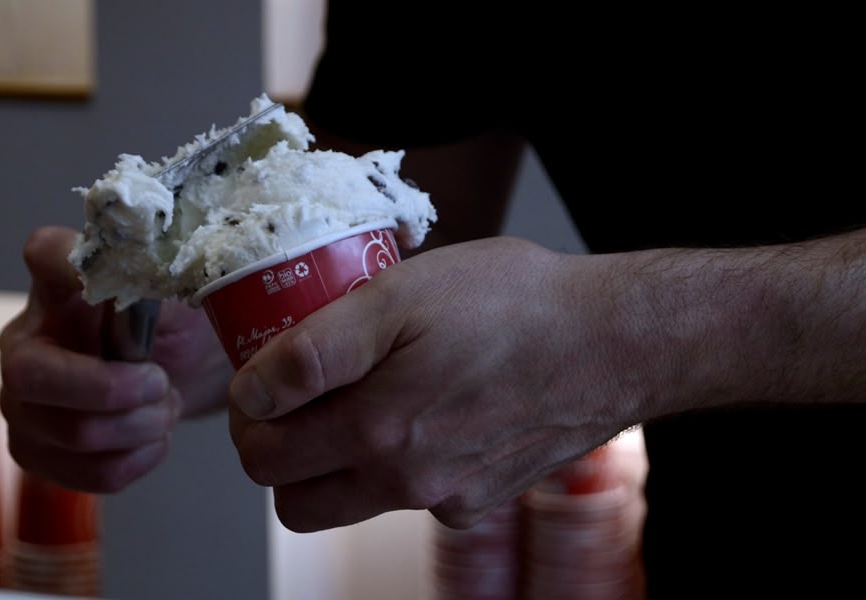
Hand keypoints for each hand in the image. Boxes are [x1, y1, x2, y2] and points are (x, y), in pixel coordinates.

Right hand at [0, 226, 232, 492]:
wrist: (175, 379)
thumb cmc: (167, 327)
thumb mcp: (172, 293)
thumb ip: (159, 281)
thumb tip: (156, 269)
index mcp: (57, 285)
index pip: (46, 254)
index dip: (69, 264)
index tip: (108, 282)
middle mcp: (23, 341)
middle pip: (31, 376)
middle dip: (112, 390)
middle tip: (161, 383)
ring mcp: (22, 403)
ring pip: (72, 433)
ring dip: (140, 427)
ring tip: (165, 407)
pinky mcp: (39, 452)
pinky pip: (90, 474)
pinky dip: (138, 459)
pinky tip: (151, 437)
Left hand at [227, 237, 643, 530]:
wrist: (615, 341)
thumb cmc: (513, 306)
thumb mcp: (396, 298)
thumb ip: (313, 351)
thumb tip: (256, 391)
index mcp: (375, 434)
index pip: (264, 462)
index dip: (250, 418)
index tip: (262, 381)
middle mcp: (406, 484)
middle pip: (298, 501)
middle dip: (280, 452)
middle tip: (295, 396)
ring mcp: (447, 499)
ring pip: (355, 498)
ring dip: (338, 457)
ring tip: (363, 390)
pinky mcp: (482, 498)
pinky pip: (416, 492)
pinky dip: (403, 457)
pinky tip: (430, 402)